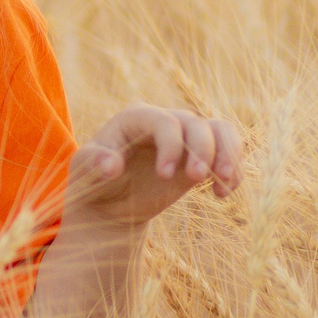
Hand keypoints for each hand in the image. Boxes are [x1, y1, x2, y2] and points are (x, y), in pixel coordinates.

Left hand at [67, 105, 243, 227]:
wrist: (111, 200)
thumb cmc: (92, 179)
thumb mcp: (84, 171)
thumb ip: (94, 163)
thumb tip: (111, 166)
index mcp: (136, 117)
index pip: (165, 122)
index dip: (170, 146)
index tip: (163, 176)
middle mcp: (165, 121)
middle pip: (197, 125)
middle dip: (202, 152)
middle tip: (195, 181)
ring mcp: (186, 136)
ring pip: (221, 130)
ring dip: (228, 155)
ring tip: (223, 184)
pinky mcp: (200, 154)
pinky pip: (229, 149)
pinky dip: (233, 169)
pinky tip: (223, 192)